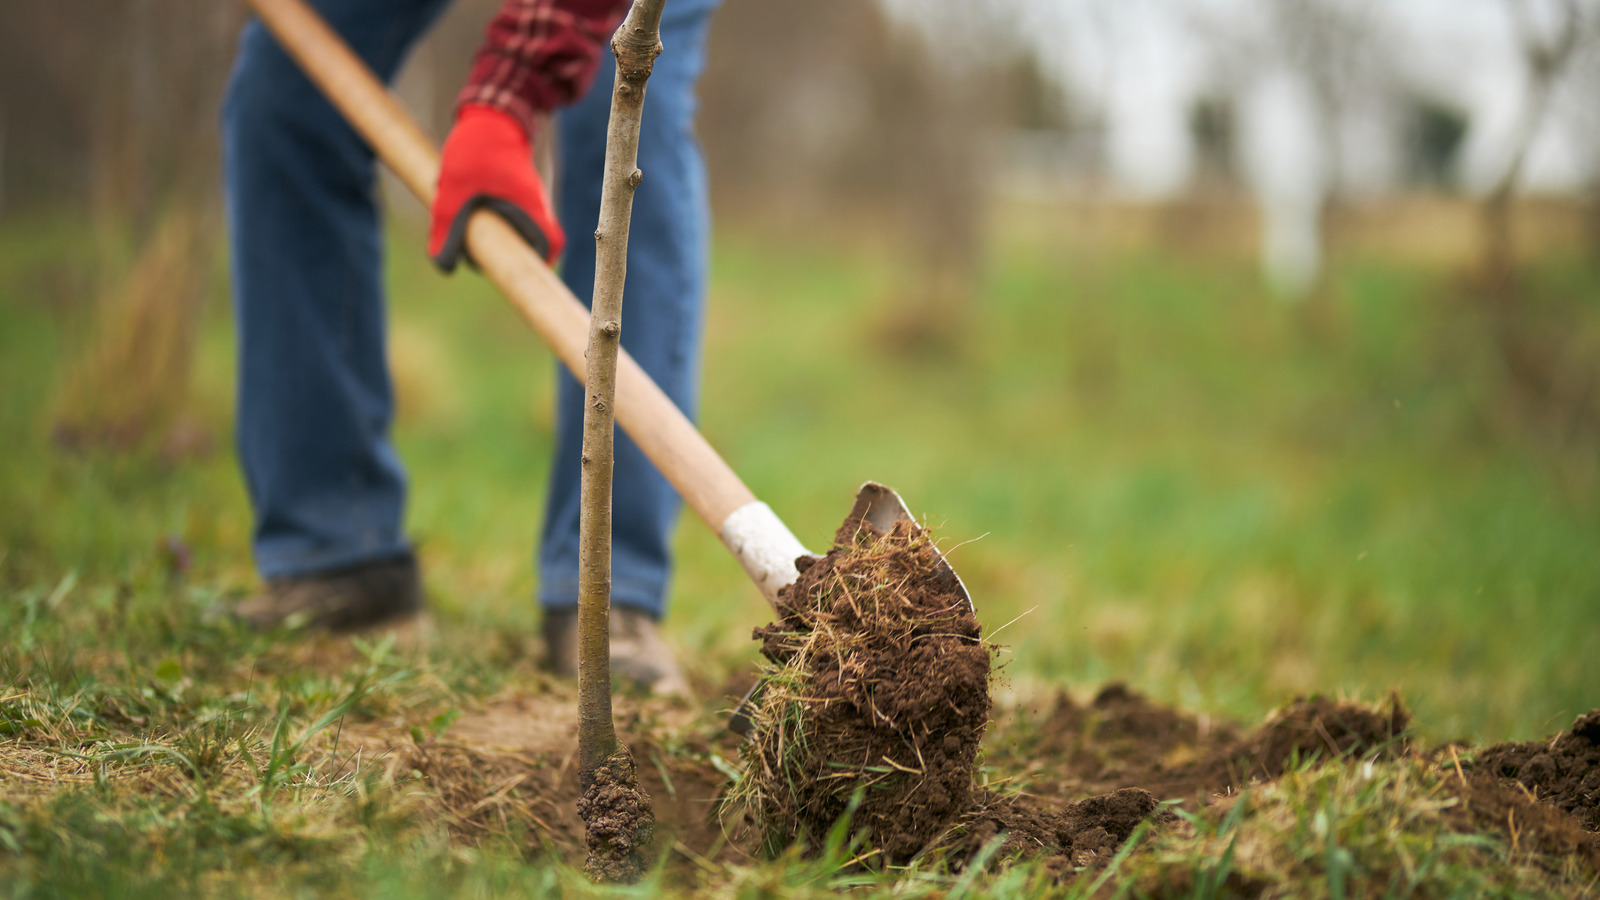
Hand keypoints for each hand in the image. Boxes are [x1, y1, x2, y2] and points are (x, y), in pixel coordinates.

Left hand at [429, 104, 565, 270]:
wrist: (489, 113)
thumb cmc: (475, 150)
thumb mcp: (453, 192)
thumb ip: (446, 228)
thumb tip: (441, 265)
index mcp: (529, 207)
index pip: (552, 244)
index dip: (541, 262)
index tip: (518, 270)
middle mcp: (535, 204)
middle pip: (531, 242)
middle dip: (505, 252)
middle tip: (478, 253)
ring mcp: (527, 196)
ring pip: (517, 227)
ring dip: (494, 233)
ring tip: (467, 227)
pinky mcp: (517, 189)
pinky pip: (509, 213)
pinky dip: (491, 217)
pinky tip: (467, 206)